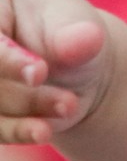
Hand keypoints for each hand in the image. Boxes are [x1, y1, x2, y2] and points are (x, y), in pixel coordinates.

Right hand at [0, 0, 111, 145]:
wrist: (81, 71)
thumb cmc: (76, 36)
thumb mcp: (83, 29)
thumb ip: (80, 36)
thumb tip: (84, 41)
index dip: (5, 57)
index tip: (39, 73)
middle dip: (20, 91)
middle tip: (66, 101)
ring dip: (26, 109)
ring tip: (69, 106)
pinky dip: (15, 131)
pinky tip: (43, 131)